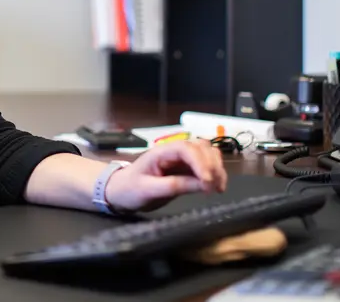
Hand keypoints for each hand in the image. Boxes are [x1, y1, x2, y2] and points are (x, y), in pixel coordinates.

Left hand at [105, 139, 227, 211]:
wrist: (120, 192)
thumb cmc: (129, 189)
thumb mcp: (148, 190)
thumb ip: (173, 186)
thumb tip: (201, 185)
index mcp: (161, 152)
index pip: (186, 149)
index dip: (201, 162)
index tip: (208, 181)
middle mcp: (174, 152)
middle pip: (202, 148)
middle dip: (212, 165)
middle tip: (214, 188)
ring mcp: (182, 160)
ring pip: (208, 154)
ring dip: (217, 168)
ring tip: (218, 188)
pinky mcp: (187, 170)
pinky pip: (206, 166)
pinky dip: (216, 174)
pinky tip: (217, 187)